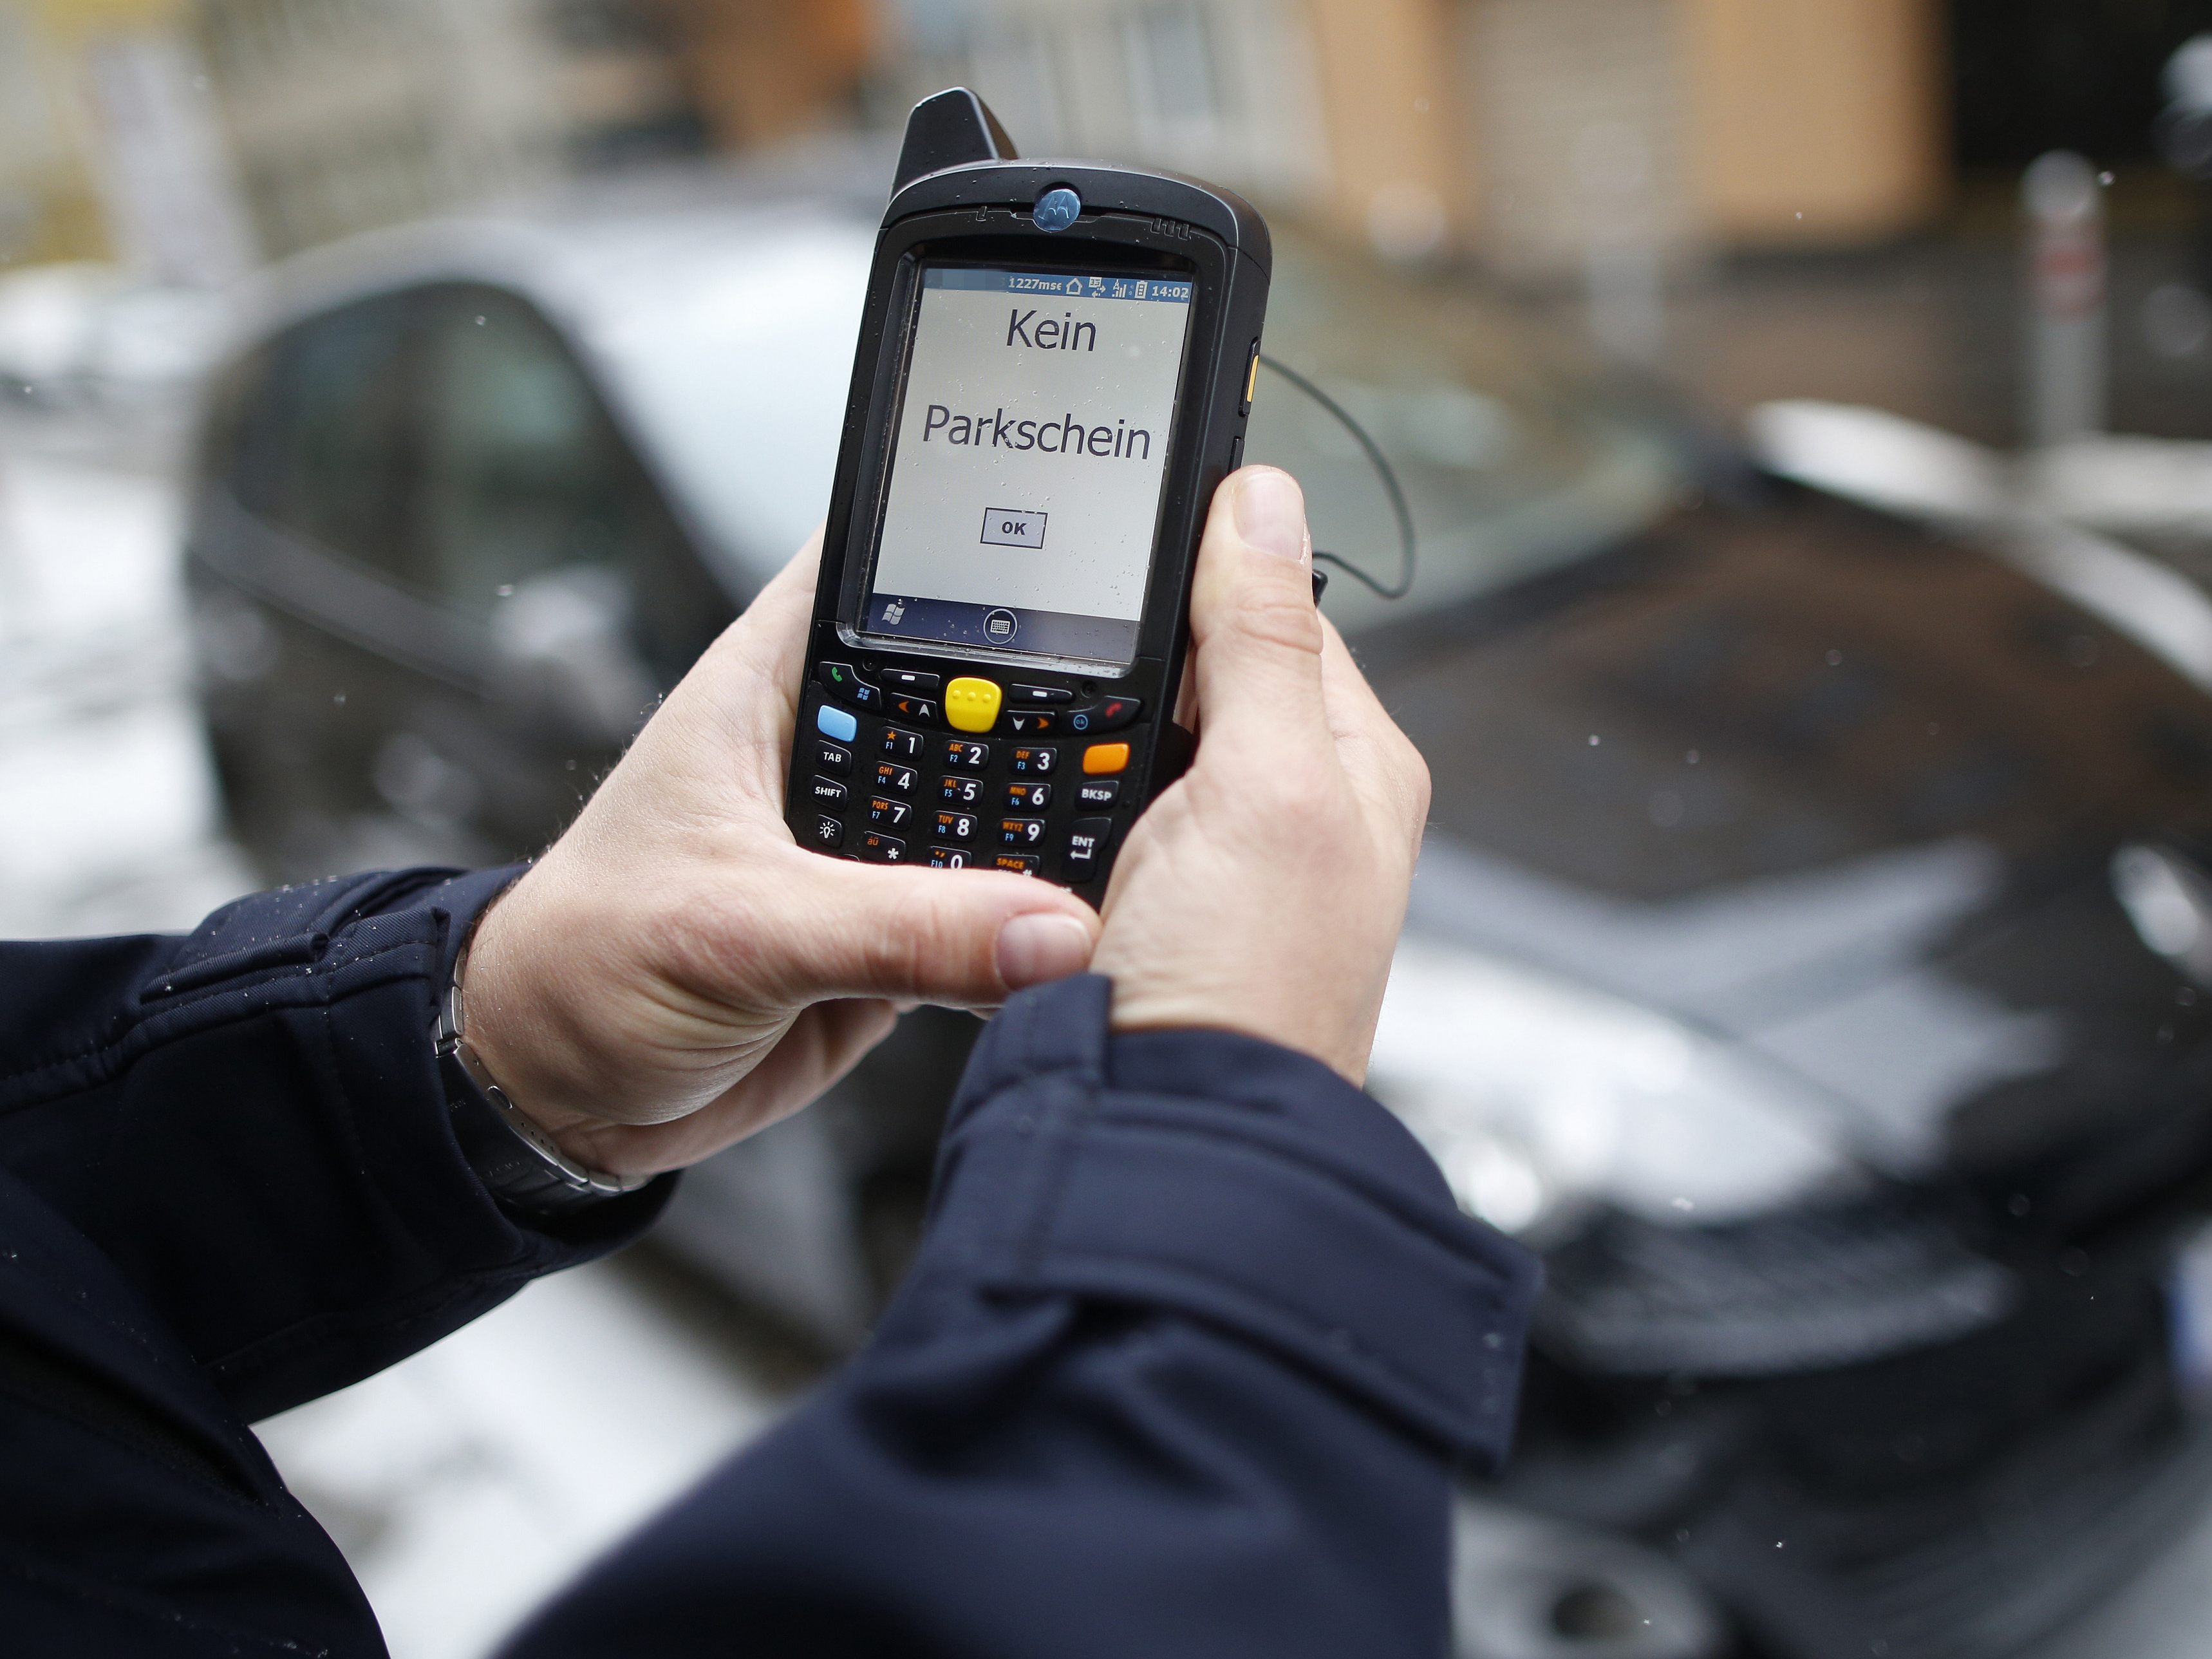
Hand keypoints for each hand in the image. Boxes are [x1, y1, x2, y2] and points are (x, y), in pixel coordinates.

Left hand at [459, 534, 1100, 1176]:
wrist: (560, 1093)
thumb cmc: (583, 963)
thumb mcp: (738, 929)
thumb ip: (894, 928)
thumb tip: (1044, 930)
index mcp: (775, 685)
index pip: (895, 565)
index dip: (988, 537)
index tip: (1097, 531)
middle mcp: (836, 748)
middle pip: (980, 686)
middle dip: (1067, 696)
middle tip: (1175, 699)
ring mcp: (871, 841)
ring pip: (1000, 801)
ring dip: (1058, 822)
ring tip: (1158, 815)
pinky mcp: (897, 926)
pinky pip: (997, 911)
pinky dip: (1042, 925)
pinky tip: (1098, 920)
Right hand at [1091, 468, 1428, 1082]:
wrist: (1165, 1138)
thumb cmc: (1244, 989)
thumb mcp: (1263, 783)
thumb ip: (1260, 638)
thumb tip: (1261, 500)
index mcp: (1357, 766)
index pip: (1283, 609)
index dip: (1206, 567)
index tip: (1125, 534)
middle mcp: (1300, 810)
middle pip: (1206, 670)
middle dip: (1139, 651)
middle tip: (1067, 636)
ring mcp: (1223, 862)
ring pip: (1147, 736)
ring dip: (1098, 721)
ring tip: (1052, 719)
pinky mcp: (1152, 905)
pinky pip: (1104, 807)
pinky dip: (1070, 786)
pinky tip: (1042, 795)